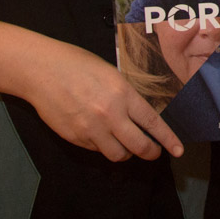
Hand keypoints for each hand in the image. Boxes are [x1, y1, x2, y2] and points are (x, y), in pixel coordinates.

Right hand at [21, 39, 181, 161]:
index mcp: (122, 94)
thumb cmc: (76, 64)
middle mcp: (110, 115)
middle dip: (151, 153)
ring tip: (127, 145)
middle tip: (153, 152)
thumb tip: (138, 114)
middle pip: (139, 146)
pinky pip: (96, 150)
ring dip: (126, 153)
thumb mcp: (110, 74)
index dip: (167, 139)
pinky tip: (101, 135)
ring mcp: (91, 129)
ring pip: (117, 155)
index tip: (177, 149)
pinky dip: (103, 147)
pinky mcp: (75, 138)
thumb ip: (126, 95)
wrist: (41, 70)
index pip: (152, 123)